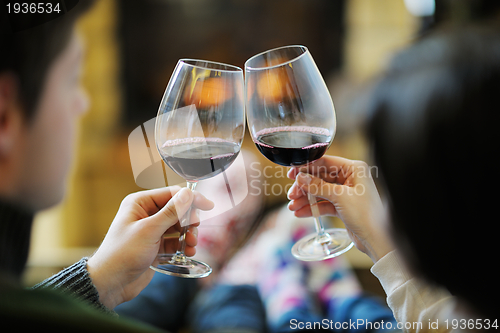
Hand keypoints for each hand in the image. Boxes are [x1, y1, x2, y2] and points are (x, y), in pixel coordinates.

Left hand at [87, 186, 213, 308]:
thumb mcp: (149, 230)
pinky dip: (182, 246)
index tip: (208, 206)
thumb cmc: (122, 253)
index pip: (172, 194)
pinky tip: (187, 252)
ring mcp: (150, 230)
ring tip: (191, 246)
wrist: (110, 283)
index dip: (191, 199)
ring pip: (178, 226)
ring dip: (188, 235)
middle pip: (177, 210)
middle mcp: (145, 213)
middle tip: (194, 232)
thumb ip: (171, 212)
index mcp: (140, 203)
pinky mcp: (154, 246)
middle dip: (189, 221)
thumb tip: (188, 194)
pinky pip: (174, 241)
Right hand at [287, 156, 392, 262]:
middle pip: (320, 177)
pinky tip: (300, 212)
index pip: (325, 162)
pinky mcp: (343, 205)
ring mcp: (346, 192)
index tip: (292, 172)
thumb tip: (300, 177)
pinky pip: (323, 203)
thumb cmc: (367, 215)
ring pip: (319, 191)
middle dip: (304, 186)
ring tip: (293, 206)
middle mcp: (350, 178)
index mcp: (354, 169)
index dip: (307, 167)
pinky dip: (312, 208)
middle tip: (291, 194)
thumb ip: (318, 186)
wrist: (377, 239)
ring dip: (305, 199)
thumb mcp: (340, 197)